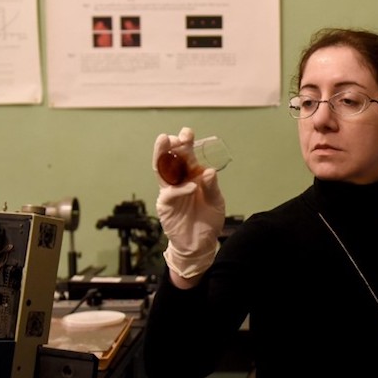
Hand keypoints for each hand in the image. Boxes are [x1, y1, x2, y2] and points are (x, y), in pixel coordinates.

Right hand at [153, 127, 225, 279]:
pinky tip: (191, 186)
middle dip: (171, 145)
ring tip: (167, 142)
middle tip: (177, 136)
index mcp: (191, 176)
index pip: (185, 156)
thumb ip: (212, 187)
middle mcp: (178, 181)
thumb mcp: (216, 202)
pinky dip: (180, 189)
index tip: (188, 133)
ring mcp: (170, 192)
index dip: (185, 143)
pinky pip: (170, 194)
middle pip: (170, 159)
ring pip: (162, 171)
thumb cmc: (207, 220)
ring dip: (163, 156)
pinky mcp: (166, 206)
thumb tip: (209, 171)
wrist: (200, 244)